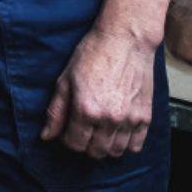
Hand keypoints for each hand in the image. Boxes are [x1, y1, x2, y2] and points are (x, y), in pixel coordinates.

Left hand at [41, 24, 155, 157]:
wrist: (125, 40)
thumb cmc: (93, 54)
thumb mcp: (65, 79)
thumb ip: (55, 111)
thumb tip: (46, 135)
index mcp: (86, 109)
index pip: (74, 143)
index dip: (67, 140)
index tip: (67, 131)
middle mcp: (109, 119)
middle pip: (95, 151)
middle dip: (85, 145)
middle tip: (82, 131)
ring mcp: (129, 119)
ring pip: (116, 151)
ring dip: (105, 147)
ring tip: (99, 132)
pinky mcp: (145, 116)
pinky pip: (136, 145)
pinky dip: (126, 144)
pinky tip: (117, 133)